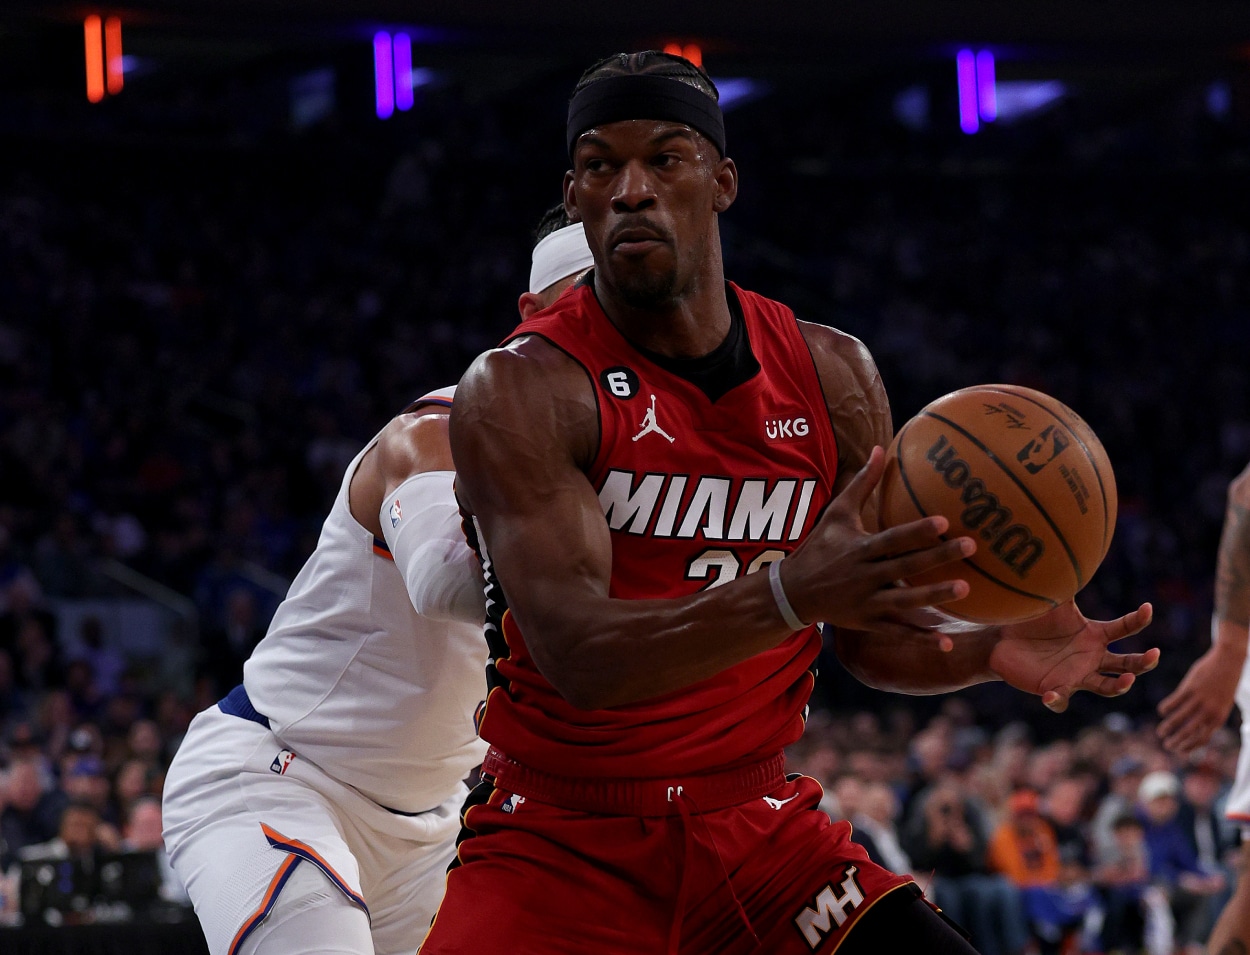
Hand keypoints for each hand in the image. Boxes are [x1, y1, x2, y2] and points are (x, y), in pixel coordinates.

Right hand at [783, 447, 975, 636]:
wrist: (793, 591)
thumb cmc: (820, 547)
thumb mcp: (837, 513)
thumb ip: (862, 483)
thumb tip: (881, 448)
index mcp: (860, 549)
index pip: (892, 539)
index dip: (916, 531)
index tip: (944, 521)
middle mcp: (865, 576)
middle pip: (906, 566)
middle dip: (938, 558)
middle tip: (970, 546)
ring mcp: (868, 602)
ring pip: (906, 601)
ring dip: (935, 596)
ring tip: (965, 589)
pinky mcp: (869, 622)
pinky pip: (898, 632)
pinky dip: (921, 638)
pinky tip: (946, 642)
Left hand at [987, 600, 1156, 711]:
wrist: (1001, 640)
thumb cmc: (1031, 620)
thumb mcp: (1051, 603)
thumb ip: (1064, 584)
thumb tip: (1074, 551)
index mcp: (1094, 635)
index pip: (1123, 629)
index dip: (1137, 619)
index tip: (1148, 608)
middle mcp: (1092, 658)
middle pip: (1127, 663)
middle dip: (1143, 662)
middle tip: (1154, 654)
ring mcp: (1077, 676)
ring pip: (1107, 687)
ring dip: (1119, 685)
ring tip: (1127, 680)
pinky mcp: (1055, 689)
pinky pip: (1061, 699)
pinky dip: (1058, 699)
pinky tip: (1050, 694)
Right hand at [1157, 641, 1242, 753]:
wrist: (1229, 661)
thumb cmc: (1224, 684)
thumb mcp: (1221, 704)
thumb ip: (1210, 717)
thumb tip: (1196, 731)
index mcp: (1219, 718)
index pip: (1202, 738)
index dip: (1189, 747)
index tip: (1179, 751)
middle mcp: (1209, 711)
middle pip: (1189, 731)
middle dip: (1176, 741)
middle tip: (1166, 745)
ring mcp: (1199, 700)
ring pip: (1179, 718)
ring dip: (1168, 727)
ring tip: (1160, 731)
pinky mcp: (1190, 688)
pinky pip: (1174, 702)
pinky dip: (1166, 708)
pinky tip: (1161, 711)